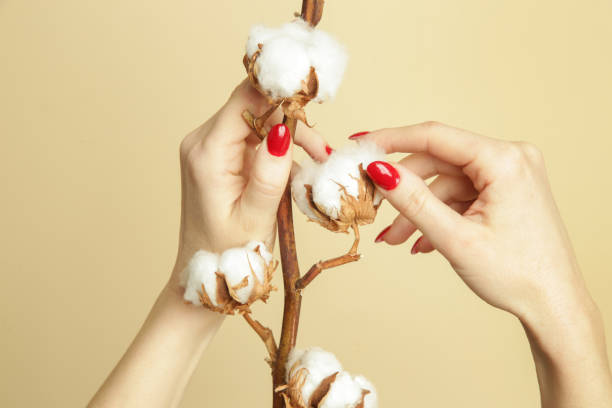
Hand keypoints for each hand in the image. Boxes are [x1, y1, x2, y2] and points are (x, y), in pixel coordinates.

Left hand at [89, 81, 329, 407]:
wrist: (204, 274)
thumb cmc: (227, 253)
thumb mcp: (256, 216)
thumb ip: (270, 172)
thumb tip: (284, 129)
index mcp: (207, 153)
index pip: (246, 99)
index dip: (280, 91)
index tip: (313, 97)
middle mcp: (203, 142)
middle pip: (254, 106)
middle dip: (291, 120)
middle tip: (321, 151)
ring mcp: (210, 148)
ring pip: (258, 120)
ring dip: (289, 135)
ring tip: (317, 160)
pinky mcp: (220, 156)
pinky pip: (254, 137)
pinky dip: (278, 146)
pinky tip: (296, 166)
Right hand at [358, 121, 611, 406]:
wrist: (554, 306)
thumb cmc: (517, 275)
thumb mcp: (456, 238)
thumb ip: (414, 201)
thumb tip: (380, 171)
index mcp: (504, 160)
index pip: (434, 136)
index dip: (390, 139)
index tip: (360, 145)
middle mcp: (509, 159)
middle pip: (437, 162)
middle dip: (403, 190)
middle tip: (371, 207)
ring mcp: (509, 175)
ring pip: (445, 183)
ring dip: (418, 210)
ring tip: (394, 238)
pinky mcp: (505, 192)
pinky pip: (459, 195)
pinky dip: (438, 215)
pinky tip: (422, 240)